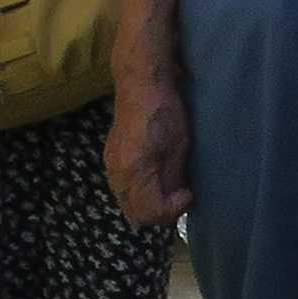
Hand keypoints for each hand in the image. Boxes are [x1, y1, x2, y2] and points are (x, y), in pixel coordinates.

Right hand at [106, 74, 193, 228]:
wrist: (139, 84)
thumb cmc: (164, 111)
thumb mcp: (178, 146)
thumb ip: (173, 177)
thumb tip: (174, 196)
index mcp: (134, 170)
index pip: (150, 212)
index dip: (173, 210)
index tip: (187, 193)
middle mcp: (117, 173)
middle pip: (135, 214)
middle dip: (160, 213)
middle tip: (179, 197)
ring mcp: (110, 167)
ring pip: (127, 204)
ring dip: (149, 205)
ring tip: (169, 190)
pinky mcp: (110, 160)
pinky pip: (123, 191)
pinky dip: (139, 195)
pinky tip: (155, 180)